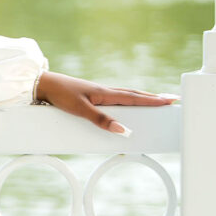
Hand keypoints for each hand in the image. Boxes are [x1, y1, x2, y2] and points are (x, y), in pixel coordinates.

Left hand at [33, 72, 176, 136]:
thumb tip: (122, 130)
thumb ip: (101, 120)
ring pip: (127, 95)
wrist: (44, 85)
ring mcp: (100, 93)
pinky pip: (117, 98)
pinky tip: (129, 102)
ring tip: (156, 101)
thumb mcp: (81, 110)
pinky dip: (129, 99)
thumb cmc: (61, 95)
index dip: (153, 100)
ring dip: (143, 97)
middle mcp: (106, 92)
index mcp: (106, 93)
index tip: (170, 100)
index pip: (135, 97)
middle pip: (135, 94)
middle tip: (171, 99)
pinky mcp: (93, 96)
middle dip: (154, 98)